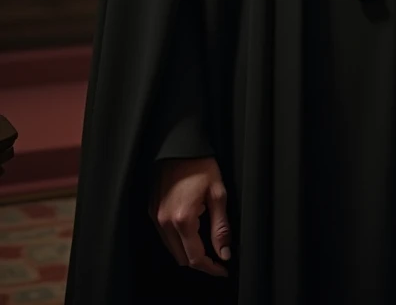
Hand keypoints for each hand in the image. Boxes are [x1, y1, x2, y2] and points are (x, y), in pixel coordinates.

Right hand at [148, 156, 230, 277]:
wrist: (179, 145)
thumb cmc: (200, 164)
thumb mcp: (218, 193)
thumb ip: (221, 227)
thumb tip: (224, 252)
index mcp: (182, 219)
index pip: (195, 258)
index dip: (211, 268)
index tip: (223, 269)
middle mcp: (165, 222)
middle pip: (182, 258)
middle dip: (201, 262)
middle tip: (218, 257)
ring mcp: (156, 216)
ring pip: (172, 249)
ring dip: (189, 251)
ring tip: (206, 243)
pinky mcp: (152, 210)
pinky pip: (165, 236)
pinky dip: (178, 240)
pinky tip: (192, 231)